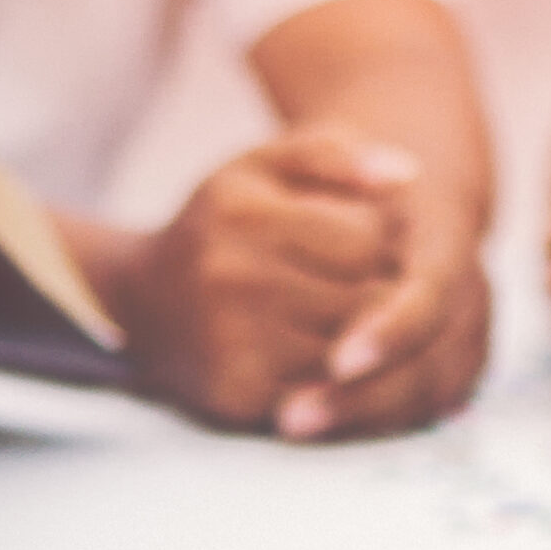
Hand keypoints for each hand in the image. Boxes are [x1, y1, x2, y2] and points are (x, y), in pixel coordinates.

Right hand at [118, 124, 484, 438]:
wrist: (143, 309)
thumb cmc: (222, 227)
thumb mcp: (260, 168)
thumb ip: (332, 154)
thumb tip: (407, 176)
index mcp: (243, 213)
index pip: (367, 240)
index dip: (391, 248)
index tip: (385, 250)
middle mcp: (233, 278)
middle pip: (365, 300)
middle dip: (389, 299)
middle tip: (389, 293)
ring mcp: (232, 342)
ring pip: (353, 354)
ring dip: (373, 345)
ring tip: (368, 324)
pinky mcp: (238, 394)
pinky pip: (325, 395)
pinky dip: (344, 383)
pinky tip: (341, 362)